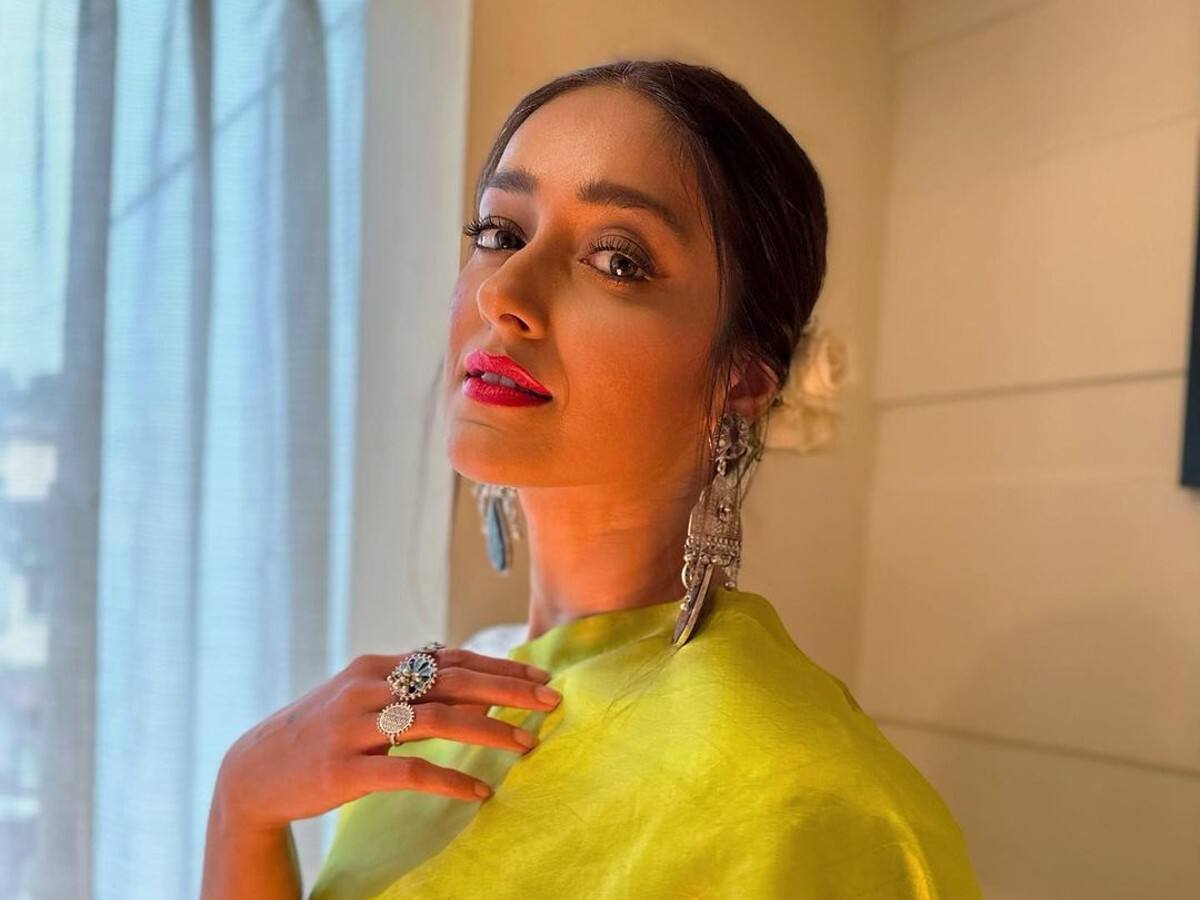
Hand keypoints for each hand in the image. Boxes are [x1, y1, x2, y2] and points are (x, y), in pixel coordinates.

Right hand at [215, 647, 558, 832]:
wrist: (254, 772)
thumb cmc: (321, 732)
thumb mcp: (362, 697)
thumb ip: (410, 688)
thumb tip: (472, 685)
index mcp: (377, 667)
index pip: (450, 659)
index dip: (498, 667)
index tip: (539, 678)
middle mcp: (368, 688)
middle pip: (452, 681)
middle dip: (508, 690)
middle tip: (551, 701)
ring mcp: (355, 728)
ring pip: (437, 721)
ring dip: (490, 731)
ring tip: (527, 745)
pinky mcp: (346, 771)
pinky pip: (409, 772)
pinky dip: (449, 780)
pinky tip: (478, 793)